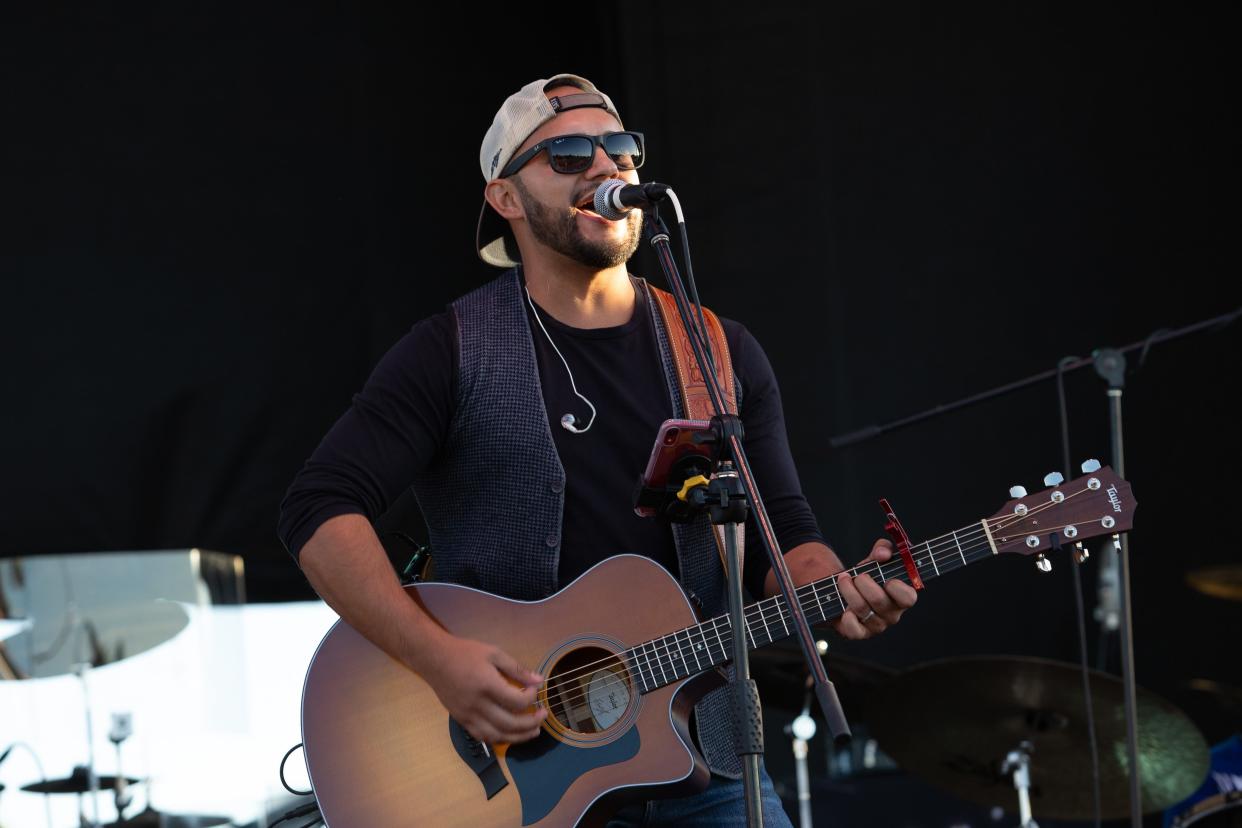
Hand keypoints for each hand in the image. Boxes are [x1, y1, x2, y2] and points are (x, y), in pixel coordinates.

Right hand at [420, 633, 546, 744]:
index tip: (536, 689)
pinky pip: (483, 736)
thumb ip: (516, 668)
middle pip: (510, 723)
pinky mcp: (461, 720)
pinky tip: (511, 734)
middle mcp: (477, 705)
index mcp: (487, 685)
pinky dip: (500, 739)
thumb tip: (539, 680)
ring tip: (533, 732)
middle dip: (531, 723)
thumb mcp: (494, 653)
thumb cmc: (465, 653)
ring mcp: (468, 715)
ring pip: (497, 735)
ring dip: (518, 737)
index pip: (517, 701)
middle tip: (543, 716)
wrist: (434, 659)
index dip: (532, 698)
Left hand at [832, 538, 917, 639]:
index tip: (885, 578)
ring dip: (848, 590)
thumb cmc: (866, 576)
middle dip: (863, 582)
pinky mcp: (860, 634)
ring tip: (842, 579)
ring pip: (862, 609)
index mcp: (902, 597)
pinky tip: (843, 608)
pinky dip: (846, 617)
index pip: (909, 598)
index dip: (897, 587)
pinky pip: (854, 630)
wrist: (844, 590)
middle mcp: (892, 614)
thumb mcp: (874, 560)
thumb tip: (883, 554)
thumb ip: (882, 549)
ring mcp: (876, 626)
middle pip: (879, 601)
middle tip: (857, 575)